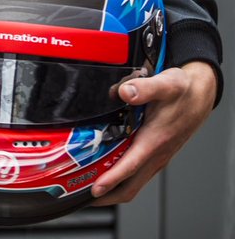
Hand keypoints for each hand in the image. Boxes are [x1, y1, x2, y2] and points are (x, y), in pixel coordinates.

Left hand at [90, 61, 217, 204]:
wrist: (199, 95)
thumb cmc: (183, 92)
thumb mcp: (166, 85)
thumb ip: (144, 88)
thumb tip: (125, 92)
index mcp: (155, 141)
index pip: (130, 166)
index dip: (112, 179)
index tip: (95, 189)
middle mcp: (156, 154)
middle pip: (130, 186)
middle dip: (107, 195)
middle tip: (81, 195)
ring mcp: (156, 156)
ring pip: (133, 183)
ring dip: (112, 189)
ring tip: (87, 188)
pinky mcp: (155, 154)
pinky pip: (136, 174)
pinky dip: (120, 178)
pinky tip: (105, 170)